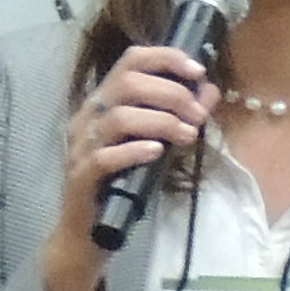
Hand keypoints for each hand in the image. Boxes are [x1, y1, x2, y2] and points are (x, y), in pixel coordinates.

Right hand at [56, 43, 215, 242]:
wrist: (86, 233)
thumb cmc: (120, 184)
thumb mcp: (153, 144)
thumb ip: (178, 116)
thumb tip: (209, 90)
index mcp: (103, 102)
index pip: (131, 61)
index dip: (165, 58)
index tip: (197, 70)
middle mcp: (87, 117)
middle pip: (127, 84)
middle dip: (170, 94)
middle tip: (197, 115)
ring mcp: (80, 146)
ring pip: (118, 118)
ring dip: (160, 123)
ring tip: (187, 136)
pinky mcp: (80, 176)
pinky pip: (105, 157)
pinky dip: (134, 151)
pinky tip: (157, 153)